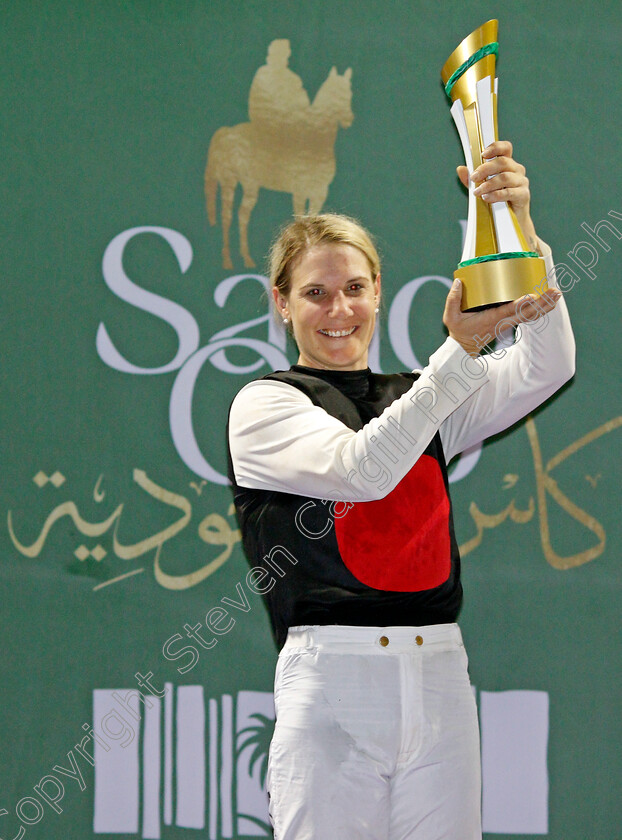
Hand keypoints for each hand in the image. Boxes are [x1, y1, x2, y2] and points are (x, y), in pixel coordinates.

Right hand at [443, 279, 561, 355]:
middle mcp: (503, 322)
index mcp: (490, 320)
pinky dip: (540, 308)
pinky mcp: (510, 321)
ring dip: (545, 305)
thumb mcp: (450, 317)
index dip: (520, 304)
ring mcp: (508, 323)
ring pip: (530, 315)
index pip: (507, 311)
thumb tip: (458, 281)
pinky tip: (548, 300)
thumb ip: (452, 299)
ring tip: (557, 294)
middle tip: (555, 292)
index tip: (531, 296)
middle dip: (542, 303)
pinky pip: (528, 315)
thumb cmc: (459, 331)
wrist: (464, 347)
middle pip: (526, 313)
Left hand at [456, 140, 538, 251]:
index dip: (495, 147)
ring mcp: (522, 182)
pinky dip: (496, 194)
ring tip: (477, 192)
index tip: (482, 154)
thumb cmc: (497, 202)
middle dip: (485, 169)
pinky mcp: (524, 195)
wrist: (512, 223)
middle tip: (473, 178)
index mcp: (508, 165)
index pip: (505, 148)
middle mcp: (517, 170)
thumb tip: (460, 169)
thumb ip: (472, 180)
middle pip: (503, 162)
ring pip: (505, 177)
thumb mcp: (482, 189)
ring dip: (488, 184)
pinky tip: (486, 198)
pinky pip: (509, 192)